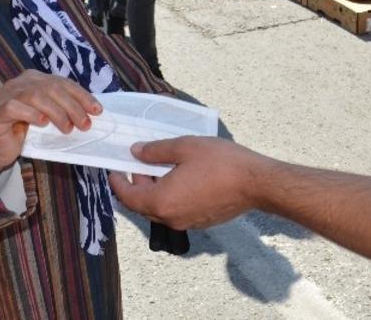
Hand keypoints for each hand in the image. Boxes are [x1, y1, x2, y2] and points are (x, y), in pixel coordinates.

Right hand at [0, 71, 101, 180]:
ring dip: (56, 112)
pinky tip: (42, 123)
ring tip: (67, 128)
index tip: (97, 110)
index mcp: (34, 79)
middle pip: (52, 88)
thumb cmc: (26, 133)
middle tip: (84, 124)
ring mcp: (7, 95)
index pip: (63, 83)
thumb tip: (92, 112)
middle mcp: (20, 83)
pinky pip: (15, 107)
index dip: (82, 95)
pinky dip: (32, 114)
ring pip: (36, 96)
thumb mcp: (49, 118)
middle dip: (73, 106)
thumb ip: (64, 109)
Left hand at [109, 137, 265, 229]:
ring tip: (162, 166)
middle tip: (139, 163)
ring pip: (160, 209)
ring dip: (154, 190)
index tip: (113, 168)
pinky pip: (176, 211)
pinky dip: (170, 196)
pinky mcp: (201, 222)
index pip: (127, 197)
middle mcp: (170, 218)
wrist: (256, 183)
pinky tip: (181, 178)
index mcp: (161, 201)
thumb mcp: (185, 147)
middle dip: (136, 185)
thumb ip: (155, 150)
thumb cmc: (221, 162)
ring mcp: (186, 223)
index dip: (117, 182)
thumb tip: (135, 152)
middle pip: (142, 205)